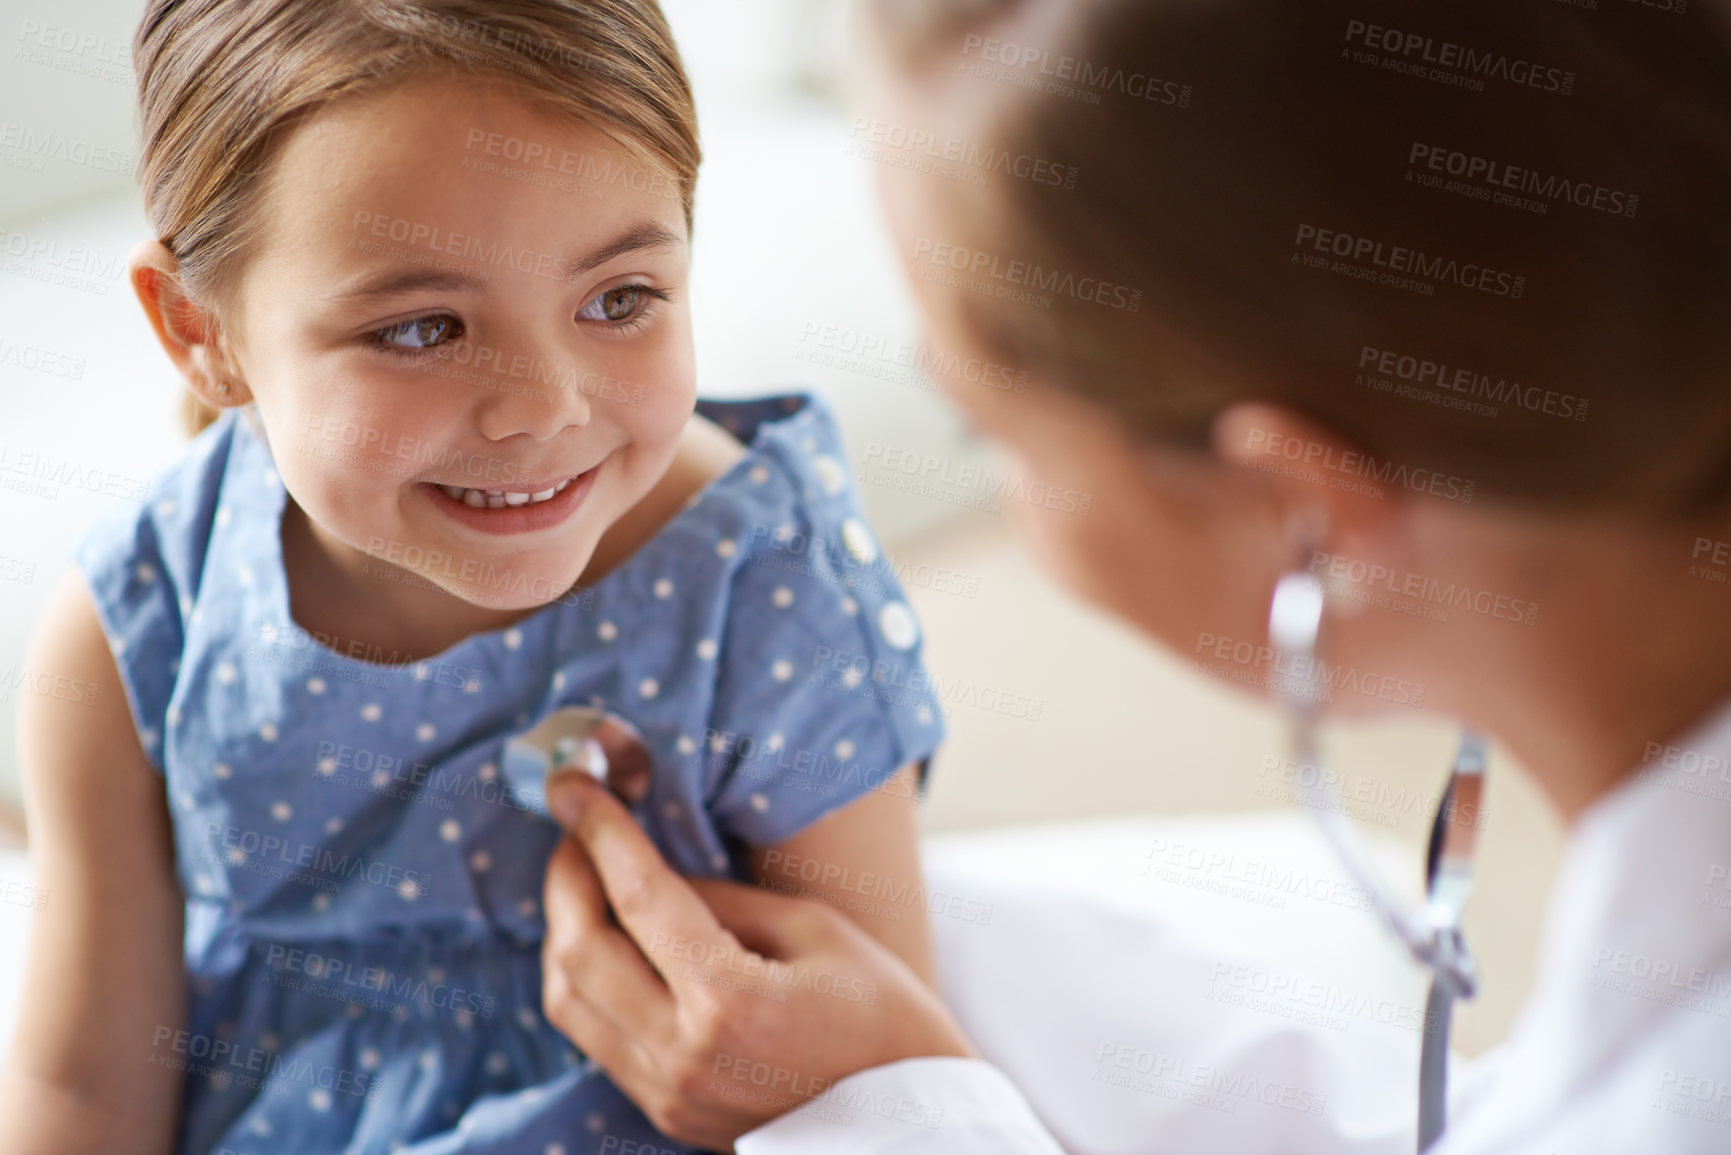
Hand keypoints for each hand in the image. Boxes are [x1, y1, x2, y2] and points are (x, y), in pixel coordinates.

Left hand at [540, 772, 975, 1149]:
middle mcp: (683, 1055)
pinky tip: (610, 942)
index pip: (639, 897)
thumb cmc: (880, 1012)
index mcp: (729, 1001)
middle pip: (577, 955)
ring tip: (584, 882)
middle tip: (574, 832)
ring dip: (564, 933)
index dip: (600, 832)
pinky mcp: (665, 1111)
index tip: (573, 785)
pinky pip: (595, 1037)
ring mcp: (668, 1093)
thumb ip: (722, 899)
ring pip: (568, 1004)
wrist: (909, 1119)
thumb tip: (651, 873)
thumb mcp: (813, 928)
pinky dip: (587, 979)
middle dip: (564, 880)